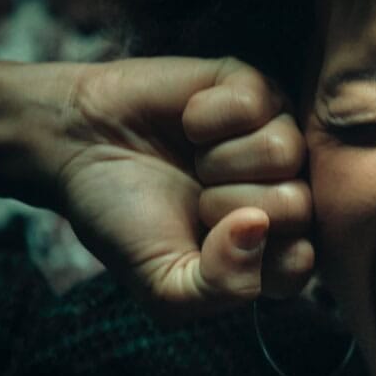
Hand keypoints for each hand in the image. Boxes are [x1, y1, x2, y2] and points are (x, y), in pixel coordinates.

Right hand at [55, 57, 311, 318]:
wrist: (76, 147)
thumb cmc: (125, 217)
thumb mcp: (164, 285)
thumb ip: (222, 286)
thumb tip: (259, 227)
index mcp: (274, 244)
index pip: (300, 263)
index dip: (248, 257)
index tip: (205, 242)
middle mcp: (286, 189)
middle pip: (297, 206)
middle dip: (229, 205)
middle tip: (195, 196)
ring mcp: (275, 137)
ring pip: (285, 152)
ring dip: (220, 160)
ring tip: (195, 159)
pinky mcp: (257, 90)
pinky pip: (257, 103)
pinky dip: (207, 118)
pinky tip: (189, 123)